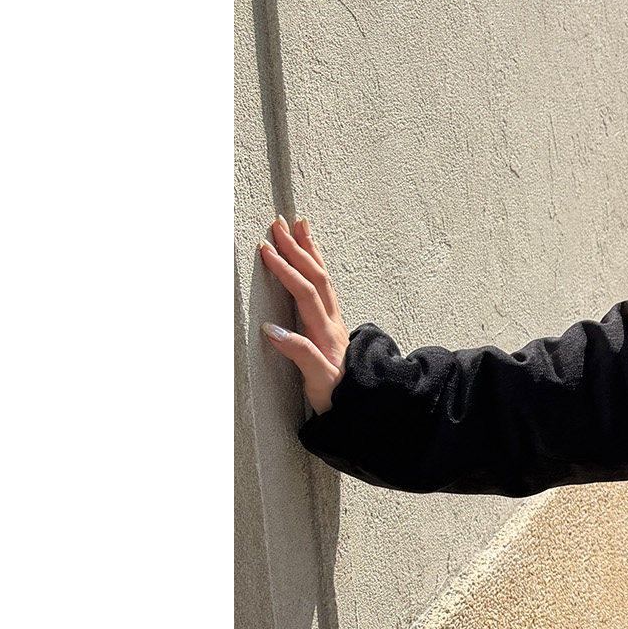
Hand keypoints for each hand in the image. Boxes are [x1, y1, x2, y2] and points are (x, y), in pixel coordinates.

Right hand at [258, 215, 348, 413]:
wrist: (361, 404)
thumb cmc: (336, 396)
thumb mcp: (318, 381)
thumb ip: (299, 353)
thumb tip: (272, 328)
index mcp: (325, 332)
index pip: (305, 292)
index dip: (286, 271)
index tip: (266, 251)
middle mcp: (332, 321)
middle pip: (316, 276)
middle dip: (297, 248)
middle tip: (278, 224)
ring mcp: (333, 320)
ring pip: (322, 277)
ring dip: (309, 250)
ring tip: (297, 225)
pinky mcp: (331, 324)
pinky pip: (323, 286)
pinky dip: (315, 266)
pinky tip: (309, 256)